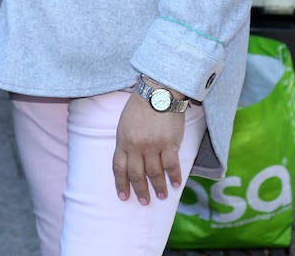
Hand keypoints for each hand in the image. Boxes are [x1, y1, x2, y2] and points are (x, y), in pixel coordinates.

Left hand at [112, 89, 186, 204]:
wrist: (157, 93)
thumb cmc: (140, 107)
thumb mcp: (124, 124)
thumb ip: (126, 142)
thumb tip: (129, 161)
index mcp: (122, 141)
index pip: (118, 167)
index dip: (121, 184)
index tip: (123, 196)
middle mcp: (136, 146)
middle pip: (136, 174)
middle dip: (140, 190)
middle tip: (144, 202)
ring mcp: (152, 146)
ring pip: (154, 172)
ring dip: (158, 187)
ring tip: (162, 196)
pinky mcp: (169, 143)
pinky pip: (172, 165)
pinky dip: (174, 177)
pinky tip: (176, 185)